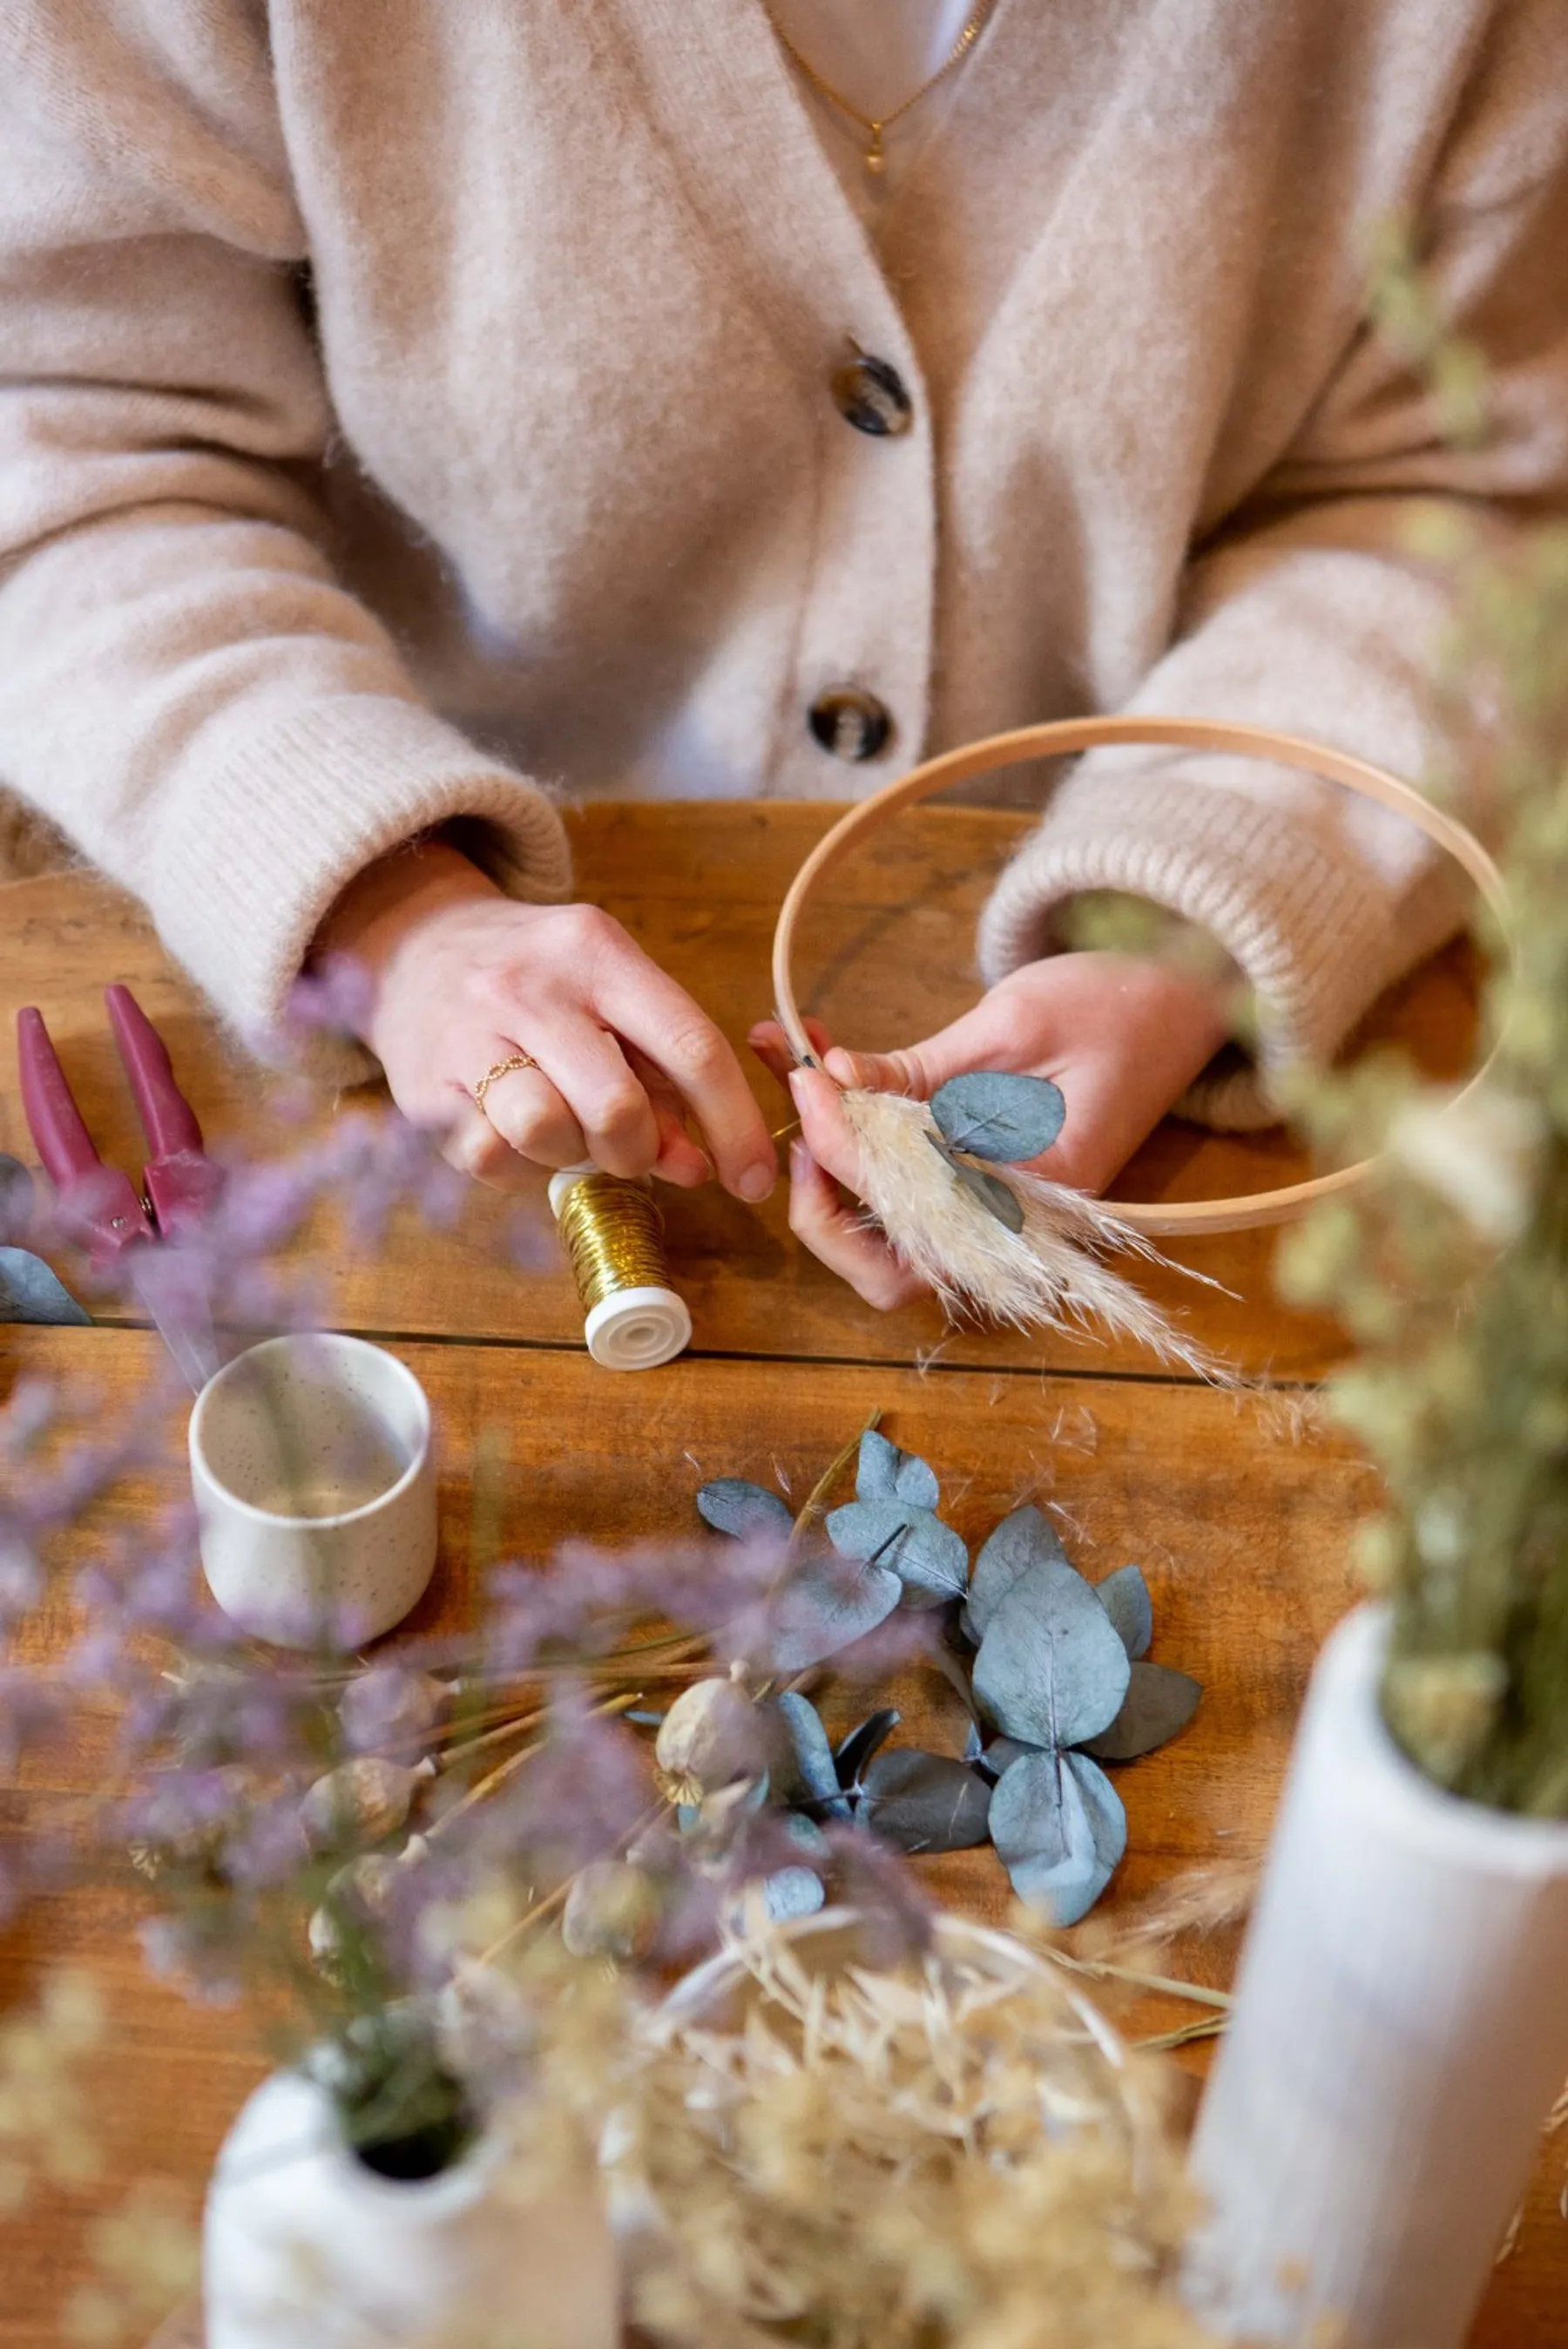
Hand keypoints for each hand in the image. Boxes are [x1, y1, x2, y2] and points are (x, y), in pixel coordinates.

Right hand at [312, 840, 776, 1196]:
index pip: (691, 1047)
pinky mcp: (423, 1084)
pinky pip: (489, 1156)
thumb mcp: (609, 995)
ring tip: (564, 1130)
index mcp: (598, 954)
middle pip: (618, 1107)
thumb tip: (699, 1166)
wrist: (414, 946)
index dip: (734, 1125)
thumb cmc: (538, 983)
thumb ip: (662, 1076)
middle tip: (629, 1150)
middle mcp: (532, 987)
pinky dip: (516, 1162)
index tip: (753, 1179)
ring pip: (546, 1132)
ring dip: (571, 1155)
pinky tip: (512, 1130)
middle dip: (639, 1153)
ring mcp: (470, 1034)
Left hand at [750, 951, 1229, 1308]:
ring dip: (828, 1175)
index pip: (911, 1211)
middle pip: (888, 1271)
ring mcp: (1001, 1215)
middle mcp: (1018, 1227)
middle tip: (799, 1111)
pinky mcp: (986, 1186)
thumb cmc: (1115, 1002)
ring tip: (801, 1083)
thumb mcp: (1012, 1022)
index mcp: (1041, 1195)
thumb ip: (918, 1070)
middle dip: (822, 1204)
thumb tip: (830, 1084)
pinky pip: (910, 1196)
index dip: (842, 1152)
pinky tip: (830, 1072)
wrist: (1185, 997)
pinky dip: (858, 1149)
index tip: (806, 1080)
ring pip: (889, 1244)